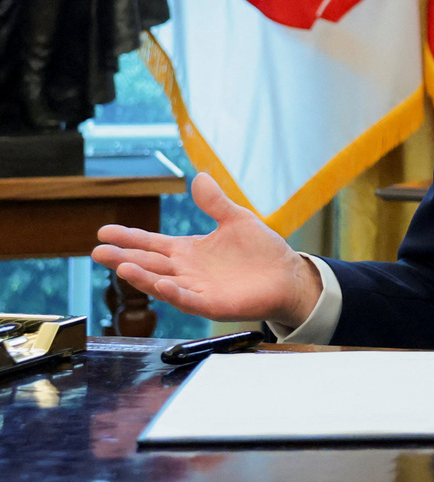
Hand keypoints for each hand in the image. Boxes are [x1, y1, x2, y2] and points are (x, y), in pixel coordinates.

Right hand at [93, 173, 321, 326]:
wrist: (286, 275)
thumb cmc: (260, 250)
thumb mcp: (236, 219)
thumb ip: (215, 203)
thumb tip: (199, 177)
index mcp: (188, 250)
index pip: (151, 243)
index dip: (129, 237)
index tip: (104, 231)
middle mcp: (186, 271)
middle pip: (148, 263)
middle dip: (123, 258)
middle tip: (98, 250)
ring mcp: (196, 289)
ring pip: (161, 283)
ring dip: (142, 276)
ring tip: (121, 266)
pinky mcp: (211, 304)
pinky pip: (188, 299)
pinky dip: (173, 293)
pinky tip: (160, 285)